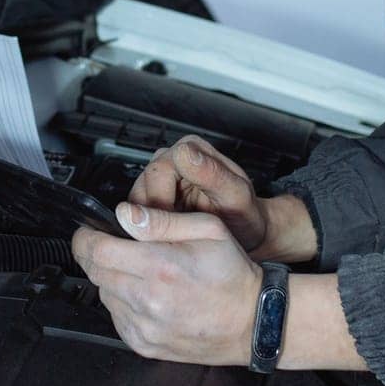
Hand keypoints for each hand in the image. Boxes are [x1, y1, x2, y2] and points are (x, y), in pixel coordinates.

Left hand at [72, 203, 261, 364]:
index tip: (89, 231)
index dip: (86, 237)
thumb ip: (161, 220)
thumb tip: (124, 214)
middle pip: (95, 273)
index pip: (97, 250)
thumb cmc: (232, 275)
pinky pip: (116, 318)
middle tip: (115, 245)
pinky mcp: (143, 345)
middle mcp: (147, 301)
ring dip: (112, 279)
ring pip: (103, 295)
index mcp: (160, 267)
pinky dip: (123, 303)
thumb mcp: (208, 229)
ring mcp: (143, 327)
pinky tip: (147, 295)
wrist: (251, 322)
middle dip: (97, 254)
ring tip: (141, 271)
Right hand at [130, 135, 271, 252]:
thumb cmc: (245, 214)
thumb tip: (186, 152)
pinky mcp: (154, 196)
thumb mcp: (236, 195)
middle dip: (155, 215)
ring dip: (150, 222)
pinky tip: (168, 237)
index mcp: (193, 148)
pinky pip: (138, 212)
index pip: (159, 170)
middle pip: (144, 185)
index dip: (163, 200)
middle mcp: (174, 157)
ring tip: (173, 237)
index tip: (177, 222)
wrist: (247, 233)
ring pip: (137, 200)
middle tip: (174, 235)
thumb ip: (212, 173)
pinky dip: (149, 227)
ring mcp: (162, 177)